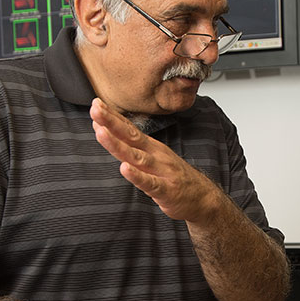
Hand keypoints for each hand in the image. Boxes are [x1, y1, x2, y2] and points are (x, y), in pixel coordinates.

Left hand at [90, 98, 217, 222]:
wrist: (204, 197)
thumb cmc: (174, 177)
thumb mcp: (154, 157)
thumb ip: (132, 148)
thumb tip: (107, 131)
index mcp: (151, 147)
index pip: (129, 128)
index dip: (112, 117)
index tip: (96, 104)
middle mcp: (156, 155)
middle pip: (131, 136)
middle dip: (111, 123)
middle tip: (95, 109)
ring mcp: (161, 172)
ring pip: (137, 157)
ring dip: (118, 145)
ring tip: (102, 133)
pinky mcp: (166, 190)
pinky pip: (150, 183)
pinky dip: (137, 176)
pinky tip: (125, 169)